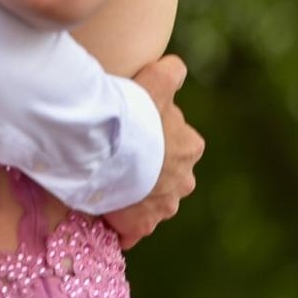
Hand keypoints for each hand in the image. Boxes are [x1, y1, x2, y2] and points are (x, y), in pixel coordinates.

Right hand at [104, 54, 202, 248]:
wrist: (108, 146)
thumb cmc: (132, 112)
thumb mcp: (155, 80)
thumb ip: (170, 73)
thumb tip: (175, 67)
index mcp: (190, 146)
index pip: (177, 145)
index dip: (153, 140)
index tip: (130, 135)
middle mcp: (184, 180)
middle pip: (166, 177)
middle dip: (148, 174)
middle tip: (117, 160)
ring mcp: (164, 206)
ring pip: (151, 203)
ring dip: (135, 198)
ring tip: (108, 186)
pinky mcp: (142, 225)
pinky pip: (134, 230)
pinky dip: (124, 226)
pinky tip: (108, 217)